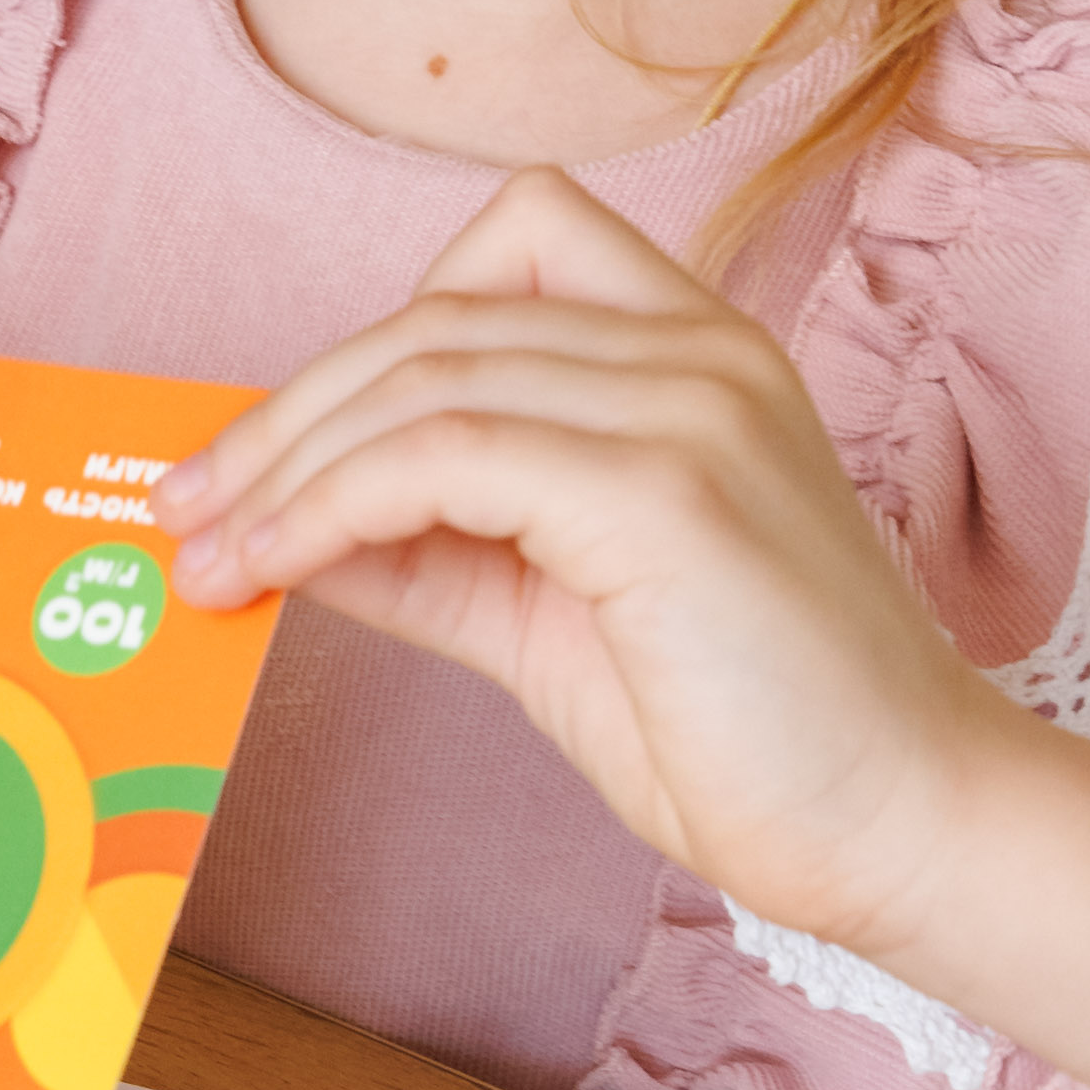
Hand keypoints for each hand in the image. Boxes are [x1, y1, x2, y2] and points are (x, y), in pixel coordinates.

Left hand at [154, 171, 995, 957]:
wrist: (902, 827)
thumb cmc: (750, 735)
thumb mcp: (551, 619)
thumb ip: (436, 557)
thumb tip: (286, 536)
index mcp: (691, 355)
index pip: (498, 263)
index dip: (362, 348)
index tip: (261, 458)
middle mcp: (696, 350)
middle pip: (432, 320)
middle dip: (284, 415)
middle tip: (187, 508)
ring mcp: (689, 406)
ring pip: (424, 375)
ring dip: (285, 464)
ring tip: (207, 551)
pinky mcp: (664, 489)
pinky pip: (441, 456)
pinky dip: (331, 506)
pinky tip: (276, 566)